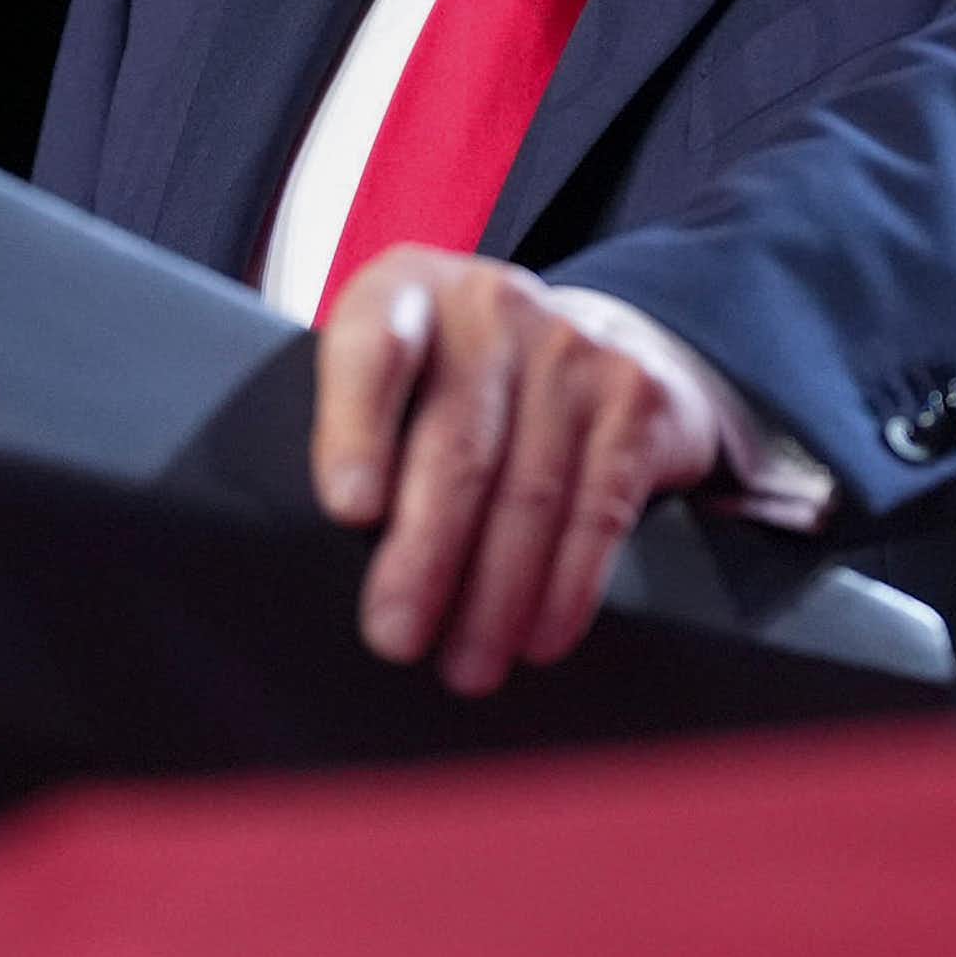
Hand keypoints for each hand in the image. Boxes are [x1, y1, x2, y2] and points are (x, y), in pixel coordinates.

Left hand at [313, 247, 720, 694]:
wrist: (610, 338)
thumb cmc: (464, 379)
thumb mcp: (402, 366)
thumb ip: (357, 426)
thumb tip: (320, 554)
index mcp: (406, 291)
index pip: (373, 347)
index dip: (357, 428)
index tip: (349, 512)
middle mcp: (491, 305)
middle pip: (456, 444)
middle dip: (423, 555)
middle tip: (395, 637)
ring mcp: (572, 346)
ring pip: (528, 491)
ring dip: (494, 597)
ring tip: (465, 665)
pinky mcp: (636, 398)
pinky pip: (598, 508)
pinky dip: (568, 586)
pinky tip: (540, 637)